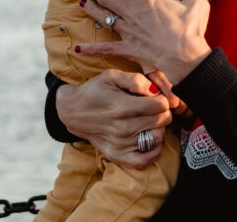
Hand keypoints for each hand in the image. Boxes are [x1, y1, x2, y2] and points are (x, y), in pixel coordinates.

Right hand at [55, 69, 173, 168]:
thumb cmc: (95, 91)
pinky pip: (146, 160)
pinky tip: (149, 137)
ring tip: (149, 120)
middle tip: (153, 107)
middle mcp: (121, 128)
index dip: (163, 98)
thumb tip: (154, 90)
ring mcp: (120, 145)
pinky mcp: (117, 156)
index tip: (155, 97)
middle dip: (163, 111)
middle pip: (162, 121)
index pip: (161, 105)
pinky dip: (154, 150)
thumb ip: (135, 80)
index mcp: (121, 107)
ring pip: (158, 138)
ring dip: (159, 128)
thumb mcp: (111, 76)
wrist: (73, 112)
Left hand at [76, 0, 212, 83]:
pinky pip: (106, 49)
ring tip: (80, 1)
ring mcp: (128, 30)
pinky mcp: (129, 48)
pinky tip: (77, 49)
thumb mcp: (198, 5)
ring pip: (104, 17)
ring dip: (91, 9)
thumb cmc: (191, 30)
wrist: (186, 59)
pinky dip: (91, 49)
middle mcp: (133, 12)